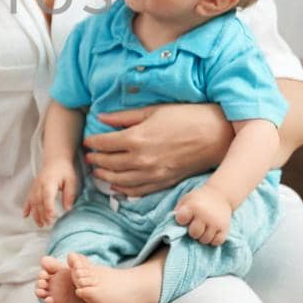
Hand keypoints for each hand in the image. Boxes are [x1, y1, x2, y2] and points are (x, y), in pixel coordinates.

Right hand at [22, 162, 77, 227]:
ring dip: (35, 214)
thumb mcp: (71, 180)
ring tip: (40, 224)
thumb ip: (69, 194)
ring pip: (33, 202)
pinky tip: (25, 215)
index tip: (51, 218)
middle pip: (39, 202)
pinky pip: (28, 198)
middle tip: (47, 224)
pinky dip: (26, 207)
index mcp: (49, 182)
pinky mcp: (33, 188)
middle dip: (42, 214)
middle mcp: (40, 185)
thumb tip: (67, 208)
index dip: (48, 208)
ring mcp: (35, 186)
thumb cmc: (64, 170)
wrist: (55, 159)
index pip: (47, 196)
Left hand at [83, 103, 232, 197]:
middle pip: (109, 163)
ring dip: (105, 176)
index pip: (104, 143)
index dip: (93, 142)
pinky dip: (123, 189)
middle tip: (89, 156)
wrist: (215, 135)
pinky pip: (137, 191)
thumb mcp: (153, 111)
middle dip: (96, 159)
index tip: (87, 141)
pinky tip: (116, 185)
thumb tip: (101, 117)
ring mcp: (152, 174)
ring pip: (120, 180)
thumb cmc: (186, 117)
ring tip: (97, 171)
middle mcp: (141, 159)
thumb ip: (125, 116)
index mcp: (137, 138)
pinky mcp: (163, 182)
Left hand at [174, 187, 231, 245]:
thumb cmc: (199, 199)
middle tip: (196, 226)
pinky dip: (213, 240)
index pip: (181, 219)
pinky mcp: (225, 228)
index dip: (182, 220)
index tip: (186, 218)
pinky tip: (211, 232)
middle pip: (194, 234)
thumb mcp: (186, 200)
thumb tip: (172, 227)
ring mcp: (216, 222)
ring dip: (203, 237)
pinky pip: (216, 242)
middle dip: (193, 232)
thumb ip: (178, 211)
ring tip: (203, 229)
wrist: (220, 194)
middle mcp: (205, 215)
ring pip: (205, 240)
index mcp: (193, 206)